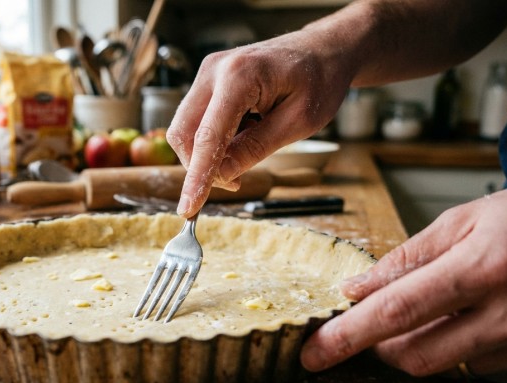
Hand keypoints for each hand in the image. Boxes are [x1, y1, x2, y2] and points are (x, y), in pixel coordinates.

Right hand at [166, 30, 354, 216]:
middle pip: (183, 134)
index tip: (189, 208)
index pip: (207, 137)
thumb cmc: (319, 80)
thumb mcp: (298, 123)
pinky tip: (244, 134)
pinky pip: (197, 120)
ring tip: (246, 151)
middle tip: (236, 181)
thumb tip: (222, 176)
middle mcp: (214, 70)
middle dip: (200, 167)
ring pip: (185, 129)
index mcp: (239, 76)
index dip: (196, 177)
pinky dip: (212, 139)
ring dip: (207, 153)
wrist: (323, 50)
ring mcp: (208, 74)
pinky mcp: (208, 81)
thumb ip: (256, 149)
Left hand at [301, 180, 506, 382]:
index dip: (348, 336)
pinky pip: (484, 370)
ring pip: (447, 364)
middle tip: (379, 319)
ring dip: (431, 339)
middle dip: (382, 343)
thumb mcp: (469, 218)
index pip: (397, 311)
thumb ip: (409, 257)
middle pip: (415, 355)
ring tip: (460, 300)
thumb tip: (357, 290)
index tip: (315, 353)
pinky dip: (468, 347)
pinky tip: (489, 316)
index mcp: (488, 265)